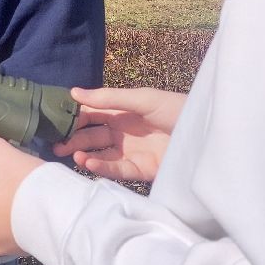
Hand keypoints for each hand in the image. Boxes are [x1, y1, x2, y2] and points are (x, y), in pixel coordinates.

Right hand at [51, 86, 185, 182]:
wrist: (210, 135)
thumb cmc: (178, 109)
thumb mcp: (143, 99)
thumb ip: (108, 98)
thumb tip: (72, 93)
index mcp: (123, 113)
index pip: (91, 114)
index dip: (73, 117)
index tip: (54, 119)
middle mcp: (123, 133)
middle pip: (91, 136)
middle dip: (72, 139)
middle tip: (55, 143)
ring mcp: (131, 152)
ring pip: (99, 154)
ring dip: (83, 154)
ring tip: (72, 154)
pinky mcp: (141, 170)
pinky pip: (116, 170)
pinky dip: (101, 167)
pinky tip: (88, 163)